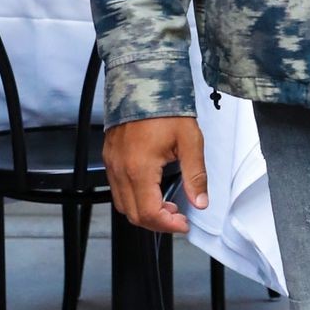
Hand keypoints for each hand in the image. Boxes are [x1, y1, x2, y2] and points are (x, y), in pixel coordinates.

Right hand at [102, 115, 207, 232]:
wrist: (144, 84)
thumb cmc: (165, 109)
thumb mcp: (190, 141)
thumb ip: (195, 175)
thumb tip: (200, 201)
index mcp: (139, 168)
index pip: (149, 213)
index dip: (168, 225)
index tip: (183, 223)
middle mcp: (120, 170)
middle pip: (133, 215)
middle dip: (157, 222)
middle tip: (178, 216)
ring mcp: (112, 164)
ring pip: (122, 204)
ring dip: (144, 211)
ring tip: (166, 204)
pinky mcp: (109, 158)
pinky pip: (117, 189)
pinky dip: (133, 198)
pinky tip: (151, 190)